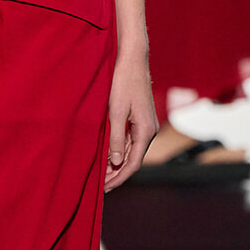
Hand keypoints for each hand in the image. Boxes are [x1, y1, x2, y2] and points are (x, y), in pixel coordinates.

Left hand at [104, 51, 158, 191]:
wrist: (132, 60)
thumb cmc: (123, 83)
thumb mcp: (116, 112)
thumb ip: (116, 138)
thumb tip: (116, 162)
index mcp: (146, 131)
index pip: (133, 163)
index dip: (118, 178)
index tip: (105, 189)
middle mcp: (149, 130)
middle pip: (133, 159)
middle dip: (116, 173)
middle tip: (100, 187)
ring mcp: (146, 125)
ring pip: (131, 150)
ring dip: (117, 162)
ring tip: (101, 174)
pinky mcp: (140, 119)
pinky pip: (130, 140)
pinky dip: (119, 149)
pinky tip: (108, 155)